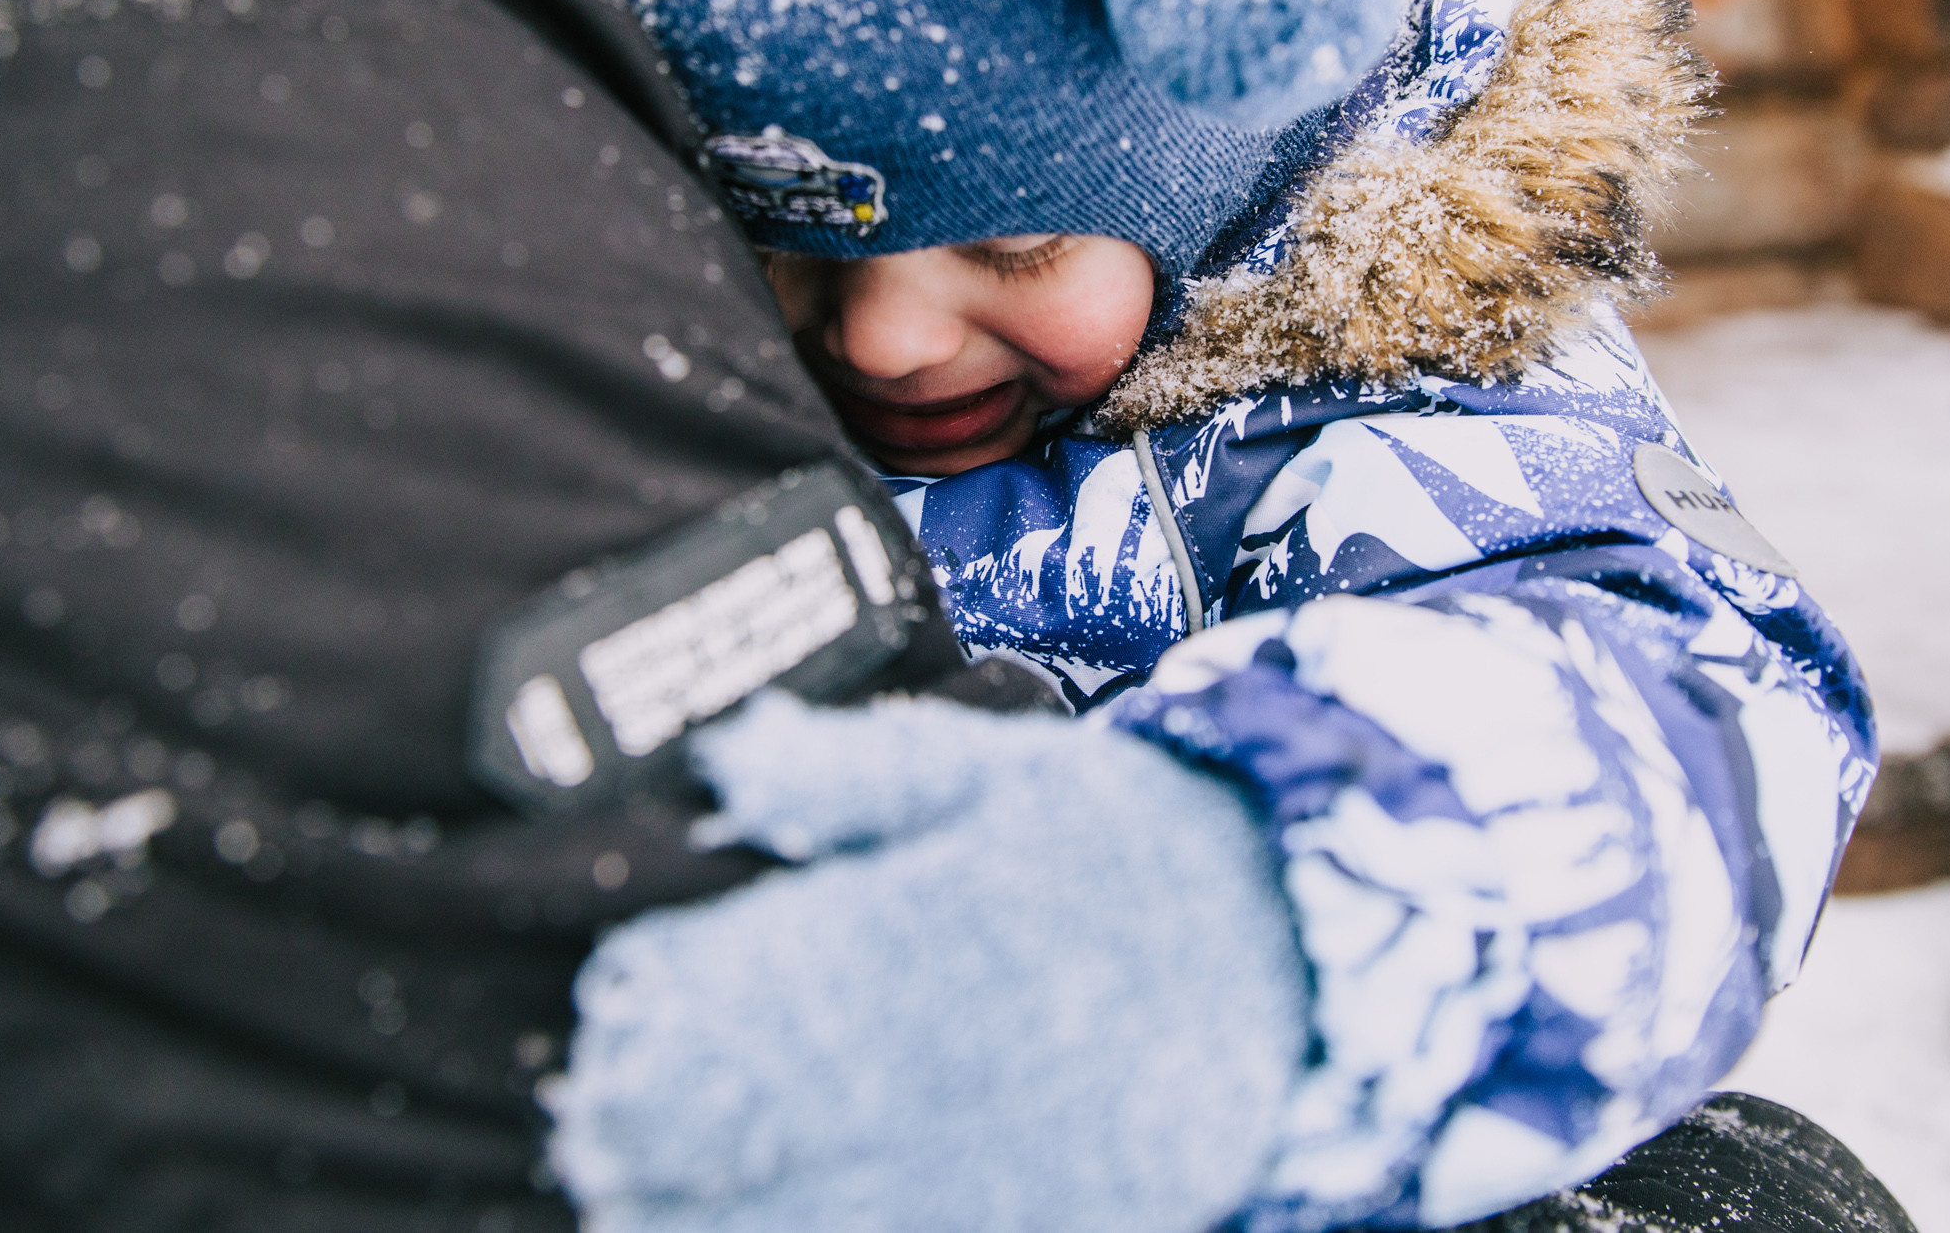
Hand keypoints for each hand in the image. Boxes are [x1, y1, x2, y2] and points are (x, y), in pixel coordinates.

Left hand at [542, 692, 1307, 1232]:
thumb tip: (724, 761)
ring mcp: (962, 1187)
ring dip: (702, 1204)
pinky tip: (799, 1205)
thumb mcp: (1008, 772)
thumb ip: (854, 773)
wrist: (1317, 963)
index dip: (632, 1023)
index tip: (633, 1002)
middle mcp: (911, 1081)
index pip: (684, 1018)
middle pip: (690, 1154)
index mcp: (897, 947)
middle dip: (640, 1135)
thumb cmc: (1149, 850)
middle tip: (633, 1103)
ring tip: (702, 1167)